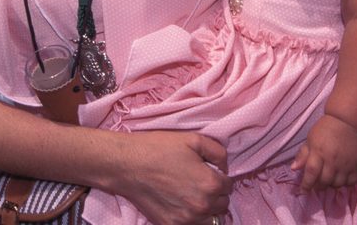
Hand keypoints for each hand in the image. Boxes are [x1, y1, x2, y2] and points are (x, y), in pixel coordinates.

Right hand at [113, 131, 231, 224]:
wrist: (128, 164)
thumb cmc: (159, 148)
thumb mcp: (193, 139)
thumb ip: (218, 153)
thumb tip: (224, 168)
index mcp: (210, 184)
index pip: (228, 186)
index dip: (220, 176)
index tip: (208, 170)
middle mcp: (202, 206)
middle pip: (222, 204)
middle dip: (215, 193)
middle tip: (199, 180)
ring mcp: (186, 219)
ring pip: (209, 218)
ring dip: (205, 207)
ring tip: (191, 193)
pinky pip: (191, 224)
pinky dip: (189, 216)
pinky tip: (179, 202)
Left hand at [291, 114, 356, 192]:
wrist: (347, 122)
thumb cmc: (324, 129)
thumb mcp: (310, 139)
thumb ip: (303, 155)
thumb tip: (294, 169)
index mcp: (318, 152)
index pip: (311, 173)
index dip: (306, 184)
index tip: (303, 191)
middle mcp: (332, 160)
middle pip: (324, 181)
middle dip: (318, 186)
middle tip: (316, 185)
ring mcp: (346, 163)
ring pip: (337, 184)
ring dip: (330, 186)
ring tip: (328, 180)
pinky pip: (351, 182)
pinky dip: (345, 184)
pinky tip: (340, 179)